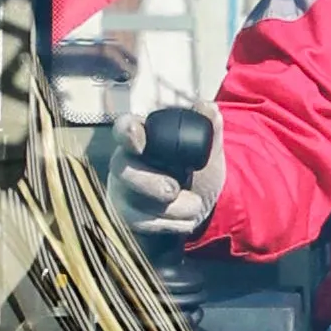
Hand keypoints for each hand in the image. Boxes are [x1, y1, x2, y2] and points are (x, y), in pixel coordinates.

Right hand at [112, 114, 219, 240]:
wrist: (202, 208)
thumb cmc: (196, 172)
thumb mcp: (208, 151)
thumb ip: (208, 128)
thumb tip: (208, 107)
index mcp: (143, 138)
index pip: (124, 129)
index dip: (126, 132)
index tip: (138, 139)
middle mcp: (125, 162)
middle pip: (122, 169)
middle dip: (150, 182)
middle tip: (173, 189)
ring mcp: (122, 192)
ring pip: (132, 202)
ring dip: (170, 208)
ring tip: (195, 205)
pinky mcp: (127, 218)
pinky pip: (142, 224)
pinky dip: (171, 224)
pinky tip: (188, 220)